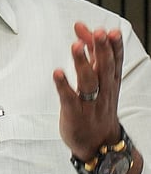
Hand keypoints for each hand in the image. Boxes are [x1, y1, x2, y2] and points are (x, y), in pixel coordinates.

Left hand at [52, 22, 123, 160]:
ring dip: (82, 63)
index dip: (113, 45)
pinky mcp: (74, 113)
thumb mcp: (98, 79)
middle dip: (102, 49)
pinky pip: (69, 98)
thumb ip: (91, 54)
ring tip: (76, 46)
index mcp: (110, 81)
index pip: (115, 60)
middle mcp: (103, 91)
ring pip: (89, 81)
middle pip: (105, 67)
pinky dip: (63, 86)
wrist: (99, 143)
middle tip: (98, 32)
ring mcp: (89, 103)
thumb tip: (83, 31)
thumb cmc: (97, 107)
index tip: (109, 30)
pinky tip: (57, 73)